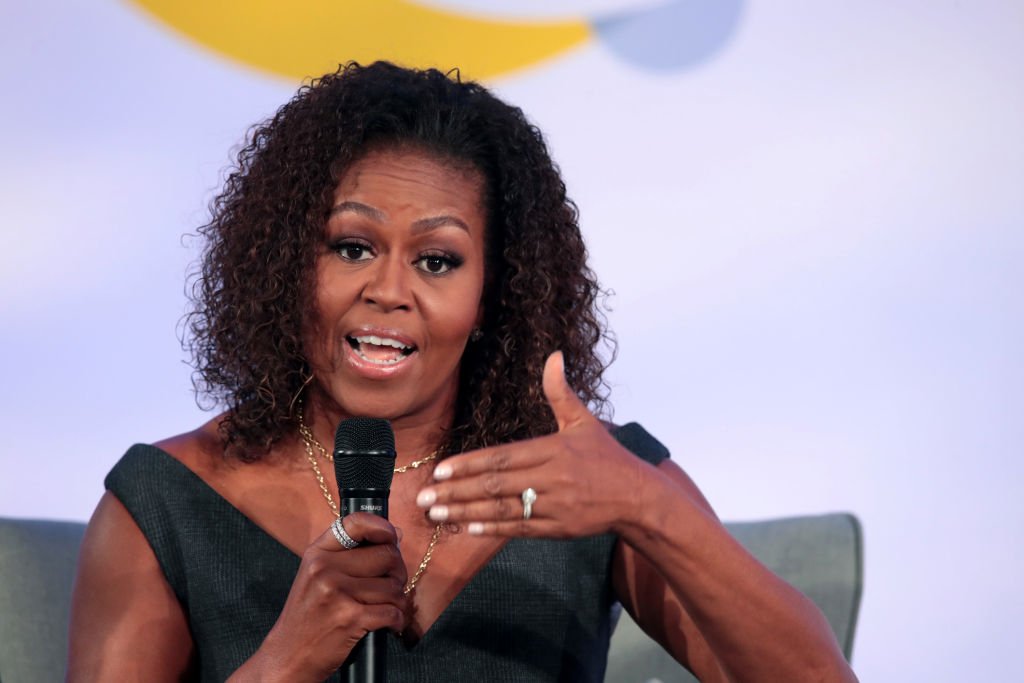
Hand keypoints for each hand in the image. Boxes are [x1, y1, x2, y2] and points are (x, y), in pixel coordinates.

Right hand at [243, 513, 407, 680]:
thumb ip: (350, 554)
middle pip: (386, 555)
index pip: (356, 523)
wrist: (287, 656)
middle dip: (397, 572)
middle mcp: (325, 568)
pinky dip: (397, 621)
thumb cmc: (308, 616)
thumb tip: (397, 535)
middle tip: (392, 586)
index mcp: (318, 554)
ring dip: (398, 601)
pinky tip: (389, 625)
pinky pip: (392, 612)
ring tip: (386, 609)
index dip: (382, 527)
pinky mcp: (350, 618)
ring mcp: (337, 593)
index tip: (392, 537)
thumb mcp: (316, 576)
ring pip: (393, 587)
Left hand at [415, 351, 646, 537]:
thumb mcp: (584, 422)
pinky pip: (519, 529)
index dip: (470, 465)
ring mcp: (554, 506)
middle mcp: (551, 478)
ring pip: (502, 510)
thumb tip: (553, 356)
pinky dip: (492, 529)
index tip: (440, 470)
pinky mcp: (558, 529)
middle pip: (496, 485)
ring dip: (466, 513)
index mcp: (552, 450)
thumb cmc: (607, 458)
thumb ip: (560, 393)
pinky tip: (467, 528)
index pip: (502, 457)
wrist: (638, 498)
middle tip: (424, 496)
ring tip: (436, 514)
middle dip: (456, 492)